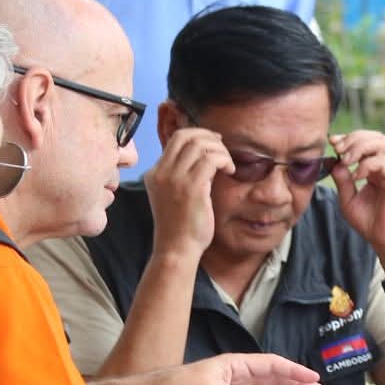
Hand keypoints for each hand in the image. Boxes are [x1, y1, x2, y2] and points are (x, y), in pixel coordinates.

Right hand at [145, 127, 231, 261]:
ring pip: (199, 144)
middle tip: (223, 148)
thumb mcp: (174, 195)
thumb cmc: (181, 226)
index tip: (215, 143)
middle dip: (209, 136)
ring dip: (219, 150)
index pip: (176, 139)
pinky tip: (230, 171)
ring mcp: (173, 179)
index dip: (198, 135)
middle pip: (186, 135)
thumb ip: (183, 175)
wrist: (176, 250)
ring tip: (228, 164)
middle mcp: (161, 173)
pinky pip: (210, 159)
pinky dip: (224, 159)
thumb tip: (205, 156)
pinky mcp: (190, 188)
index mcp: (154, 173)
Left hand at [327, 131, 384, 268]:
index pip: (368, 142)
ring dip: (359, 147)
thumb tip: (333, 161)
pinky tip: (356, 176)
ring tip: (346, 160)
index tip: (332, 142)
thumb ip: (342, 180)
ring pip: (380, 144)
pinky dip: (366, 165)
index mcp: (379, 169)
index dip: (349, 138)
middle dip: (354, 138)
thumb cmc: (372, 224)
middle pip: (376, 137)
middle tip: (338, 149)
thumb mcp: (349, 200)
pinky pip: (383, 162)